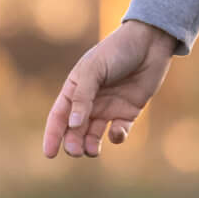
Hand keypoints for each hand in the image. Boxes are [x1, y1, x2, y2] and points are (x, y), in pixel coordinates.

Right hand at [43, 20, 176, 159]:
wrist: (149, 43)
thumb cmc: (117, 52)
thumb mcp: (94, 70)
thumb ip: (82, 97)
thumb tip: (72, 124)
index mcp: (75, 88)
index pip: (59, 116)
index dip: (52, 136)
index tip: (49, 154)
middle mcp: (90, 101)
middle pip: (75, 130)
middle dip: (73, 143)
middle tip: (75, 151)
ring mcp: (109, 108)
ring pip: (94, 135)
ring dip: (90, 145)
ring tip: (92, 151)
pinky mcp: (128, 113)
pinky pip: (118, 131)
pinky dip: (116, 136)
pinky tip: (116, 131)